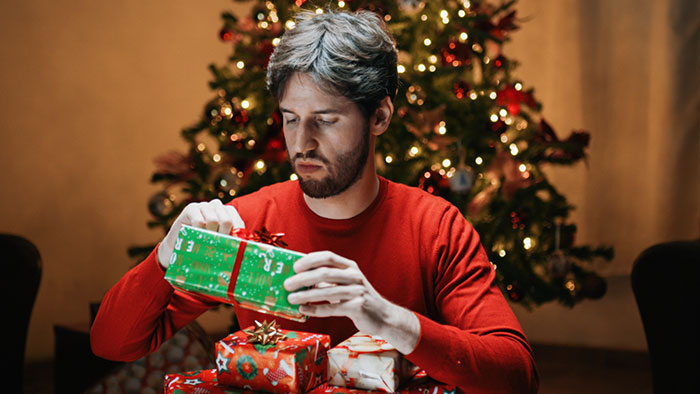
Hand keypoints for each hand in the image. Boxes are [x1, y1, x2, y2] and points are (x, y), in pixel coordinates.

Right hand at [156, 199, 244, 269]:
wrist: (181, 244)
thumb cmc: (204, 244)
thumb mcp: (220, 242)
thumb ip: (232, 242)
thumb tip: (247, 249)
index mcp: (228, 212)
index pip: (238, 223)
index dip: (235, 238)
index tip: (230, 249)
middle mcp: (217, 205)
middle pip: (227, 221)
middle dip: (222, 237)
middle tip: (216, 248)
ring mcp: (204, 205)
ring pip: (213, 220)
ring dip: (209, 235)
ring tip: (205, 243)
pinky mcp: (191, 208)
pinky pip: (199, 221)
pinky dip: (199, 232)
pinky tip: (196, 238)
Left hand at [283, 251, 419, 353]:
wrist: (384, 317)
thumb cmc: (359, 299)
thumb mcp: (346, 284)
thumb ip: (328, 280)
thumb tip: (301, 279)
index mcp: (350, 266)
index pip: (328, 257)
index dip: (310, 260)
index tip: (294, 266)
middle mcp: (355, 276)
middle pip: (325, 273)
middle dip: (303, 278)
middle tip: (287, 284)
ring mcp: (357, 291)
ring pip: (326, 292)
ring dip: (305, 296)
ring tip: (291, 299)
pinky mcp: (358, 307)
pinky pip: (332, 308)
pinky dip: (315, 309)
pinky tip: (303, 310)